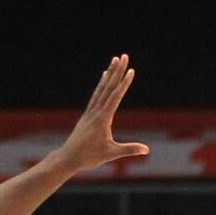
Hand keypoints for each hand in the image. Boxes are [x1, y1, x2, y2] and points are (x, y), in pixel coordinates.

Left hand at [54, 56, 148, 173]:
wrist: (68, 158)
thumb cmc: (89, 157)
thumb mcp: (111, 154)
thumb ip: (129, 149)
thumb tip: (147, 150)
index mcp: (102, 119)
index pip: (115, 97)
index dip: (124, 84)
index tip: (131, 70)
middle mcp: (95, 111)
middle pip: (108, 87)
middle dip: (117, 71)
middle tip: (124, 56)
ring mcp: (90, 112)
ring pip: (101, 89)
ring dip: (109, 74)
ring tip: (114, 60)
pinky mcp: (87, 114)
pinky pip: (96, 95)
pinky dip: (101, 84)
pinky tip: (104, 77)